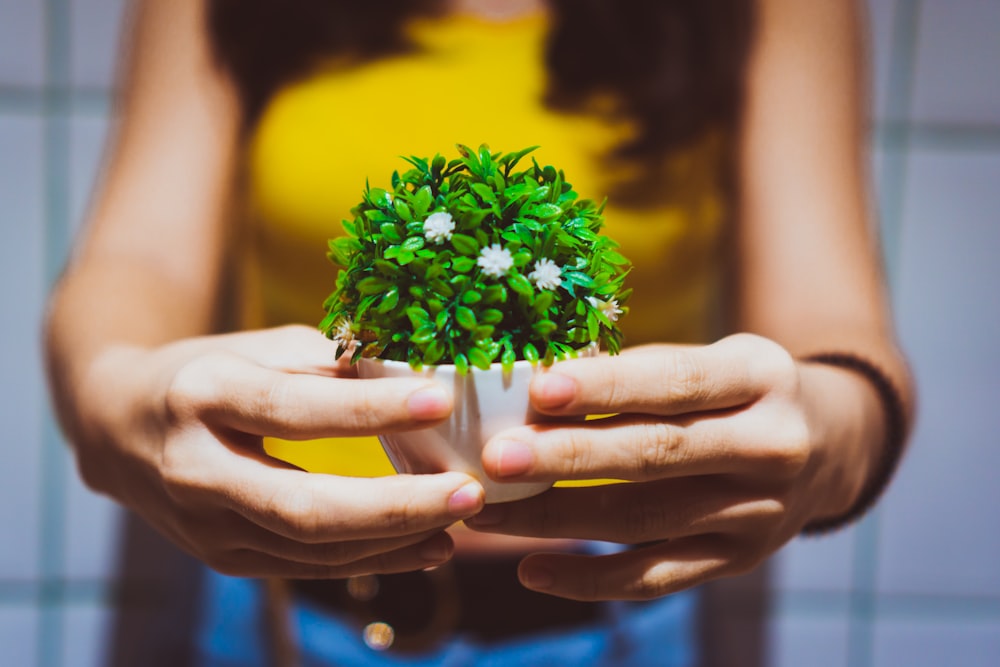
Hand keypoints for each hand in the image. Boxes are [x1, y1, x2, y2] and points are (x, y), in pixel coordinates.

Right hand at [74, 325, 484, 577]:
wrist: (116, 427)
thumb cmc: (206, 372)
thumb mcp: (259, 348)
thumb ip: (328, 364)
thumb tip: (414, 375)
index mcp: (203, 396)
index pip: (294, 411)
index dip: (368, 410)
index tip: (439, 402)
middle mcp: (195, 469)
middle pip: (304, 505)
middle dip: (396, 506)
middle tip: (469, 491)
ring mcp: (204, 526)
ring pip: (311, 548)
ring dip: (396, 539)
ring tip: (462, 518)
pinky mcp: (222, 557)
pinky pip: (306, 567)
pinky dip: (372, 560)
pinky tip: (427, 545)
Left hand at [467, 333, 875, 599]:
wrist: (830, 445)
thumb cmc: (741, 390)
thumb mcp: (715, 359)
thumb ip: (644, 372)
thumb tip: (540, 389)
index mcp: (760, 377)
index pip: (676, 382)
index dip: (607, 387)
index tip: (540, 390)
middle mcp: (769, 447)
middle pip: (656, 456)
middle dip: (568, 458)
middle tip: (496, 458)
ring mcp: (758, 513)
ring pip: (645, 521)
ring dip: (557, 520)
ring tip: (487, 511)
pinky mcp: (740, 560)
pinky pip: (657, 578)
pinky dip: (590, 579)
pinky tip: (532, 570)